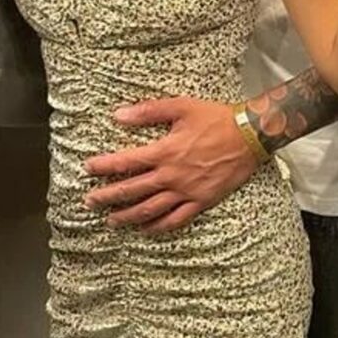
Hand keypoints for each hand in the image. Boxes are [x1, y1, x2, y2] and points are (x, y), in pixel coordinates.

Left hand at [83, 97, 259, 232]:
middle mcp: (172, 175)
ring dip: (127, 216)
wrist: (250, 135)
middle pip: (132, 190)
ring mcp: (186, 191)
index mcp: (165, 151)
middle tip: (89, 202)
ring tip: (110, 221)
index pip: (127, 162)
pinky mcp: (201, 201)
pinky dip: (158, 227)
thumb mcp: (182, 106)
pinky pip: (176, 219)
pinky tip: (146, 230)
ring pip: (150, 209)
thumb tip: (120, 115)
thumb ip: (149, 111)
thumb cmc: (217, 118)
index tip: (88, 168)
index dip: (104, 166)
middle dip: (108, 197)